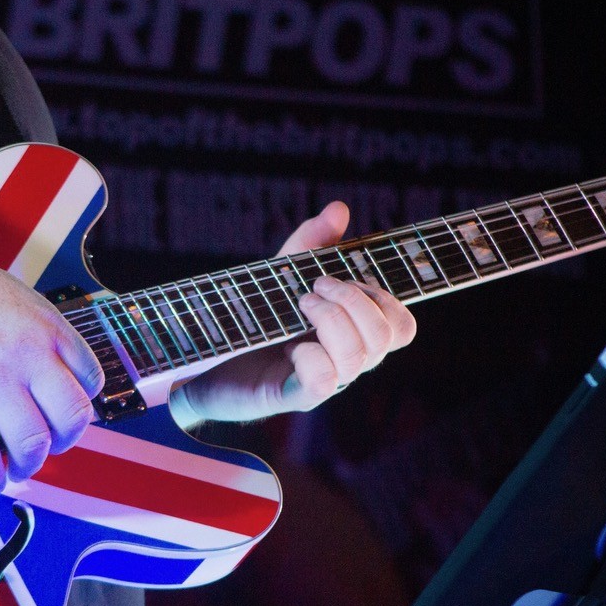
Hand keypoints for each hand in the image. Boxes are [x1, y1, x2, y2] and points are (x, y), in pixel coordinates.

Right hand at [0, 236, 102, 491]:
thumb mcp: (11, 295)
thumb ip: (34, 331)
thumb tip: (46, 367)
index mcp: (46, 325)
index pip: (90, 380)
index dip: (79, 407)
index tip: (61, 417)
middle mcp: (28, 352)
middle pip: (71, 418)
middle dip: (63, 444)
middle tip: (47, 448)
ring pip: (31, 443)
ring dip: (27, 466)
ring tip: (15, 469)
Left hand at [172, 202, 415, 423]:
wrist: (204, 358)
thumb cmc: (252, 319)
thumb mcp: (281, 275)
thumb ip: (311, 243)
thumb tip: (339, 209)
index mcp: (352, 333)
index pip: (402, 328)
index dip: (385, 300)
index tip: (340, 277)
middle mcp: (346, 359)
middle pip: (388, 337)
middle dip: (355, 300)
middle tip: (312, 287)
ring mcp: (325, 381)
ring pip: (360, 358)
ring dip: (332, 319)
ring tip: (299, 304)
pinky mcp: (295, 397)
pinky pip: (323, 381)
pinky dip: (310, 357)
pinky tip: (287, 348)